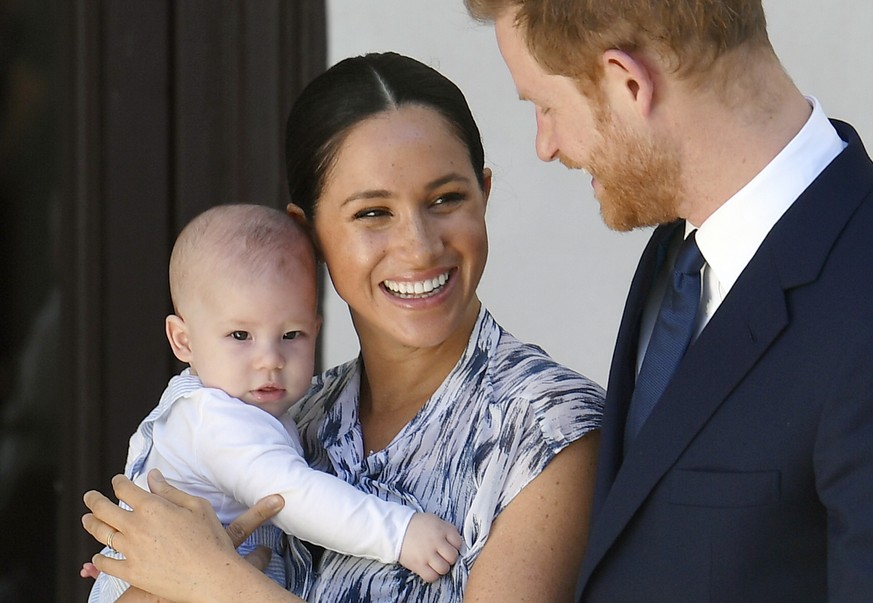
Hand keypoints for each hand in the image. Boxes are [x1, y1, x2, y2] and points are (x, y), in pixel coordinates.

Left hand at [81, 469, 284, 601]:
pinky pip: (106, 564)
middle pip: (103, 509)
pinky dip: (99, 560)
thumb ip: (170, 491)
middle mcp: (136, 527)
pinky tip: (98, 557)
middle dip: (93, 500)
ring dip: (91, 524)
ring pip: (101, 534)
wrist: (212, 576)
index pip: (124, 489)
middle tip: (90, 497)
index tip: (116, 481)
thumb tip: (153, 476)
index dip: (117, 482)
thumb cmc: (210, 539)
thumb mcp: (196, 506)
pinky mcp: (131, 572)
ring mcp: (131, 551)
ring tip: (87, 520)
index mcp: (152, 507)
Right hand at [398, 512, 462, 581]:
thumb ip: (447, 530)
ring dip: (442, 567)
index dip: (455, 546)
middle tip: (443, 556)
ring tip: (436, 563)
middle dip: (450, 558)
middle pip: (453, 557)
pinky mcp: (418, 565)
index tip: (449, 546)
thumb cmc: (417, 524)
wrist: (396, 529)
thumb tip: (456, 543)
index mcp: (442, 530)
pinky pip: (432, 577)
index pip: (458, 543)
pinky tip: (429, 569)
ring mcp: (427, 555)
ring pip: (444, 569)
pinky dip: (432, 575)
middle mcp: (436, 542)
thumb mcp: (435, 520)